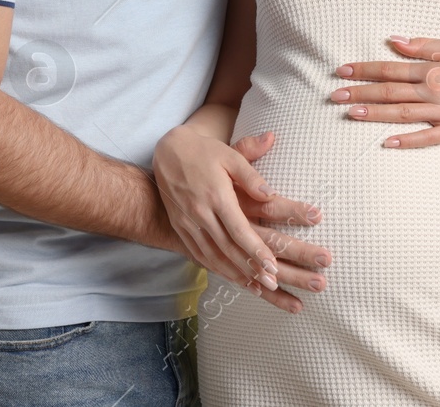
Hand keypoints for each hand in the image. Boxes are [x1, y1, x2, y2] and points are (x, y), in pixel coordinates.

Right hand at [153, 126, 331, 312]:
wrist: (167, 152)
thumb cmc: (204, 151)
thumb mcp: (229, 155)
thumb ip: (250, 175)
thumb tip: (271, 194)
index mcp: (216, 195)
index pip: (238, 229)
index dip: (256, 249)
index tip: (272, 265)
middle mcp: (201, 213)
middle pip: (228, 248)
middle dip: (251, 268)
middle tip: (272, 283)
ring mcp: (188, 223)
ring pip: (214, 256)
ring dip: (236, 273)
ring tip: (258, 287)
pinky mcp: (181, 228)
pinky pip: (200, 254)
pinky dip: (217, 269)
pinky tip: (233, 277)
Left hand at [331, 30, 439, 153]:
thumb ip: (422, 45)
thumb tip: (393, 40)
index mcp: (433, 68)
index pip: (390, 68)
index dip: (364, 69)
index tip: (341, 71)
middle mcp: (435, 90)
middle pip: (390, 91)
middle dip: (360, 92)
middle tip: (334, 95)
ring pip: (402, 113)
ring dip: (374, 114)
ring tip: (349, 113)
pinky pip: (426, 138)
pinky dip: (406, 140)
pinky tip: (385, 142)